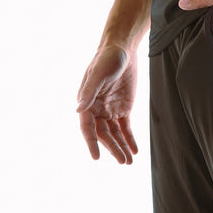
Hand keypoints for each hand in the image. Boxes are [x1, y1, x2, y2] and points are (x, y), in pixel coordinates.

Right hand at [76, 43, 137, 162]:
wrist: (122, 50)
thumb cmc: (106, 59)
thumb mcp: (98, 73)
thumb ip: (89, 91)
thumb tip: (78, 110)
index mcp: (87, 103)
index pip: (87, 128)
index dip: (91, 143)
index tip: (96, 157)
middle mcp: (97, 110)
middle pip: (103, 134)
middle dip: (113, 148)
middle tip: (122, 161)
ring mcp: (110, 110)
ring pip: (115, 134)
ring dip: (121, 147)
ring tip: (129, 162)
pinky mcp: (123, 108)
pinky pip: (125, 127)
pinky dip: (129, 139)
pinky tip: (134, 150)